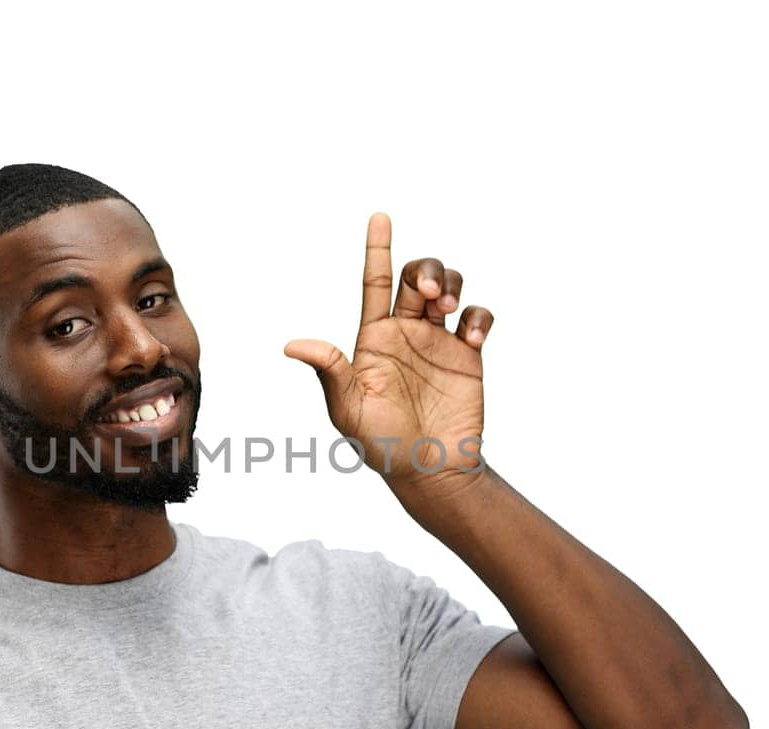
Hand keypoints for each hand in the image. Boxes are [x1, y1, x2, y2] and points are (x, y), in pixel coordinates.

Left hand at [284, 212, 493, 491]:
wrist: (429, 470)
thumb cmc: (382, 444)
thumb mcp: (349, 409)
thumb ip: (329, 371)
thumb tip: (291, 345)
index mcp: (374, 338)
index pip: (374, 283)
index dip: (377, 249)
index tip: (379, 217)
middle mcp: (406, 332)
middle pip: (416, 276)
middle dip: (425, 272)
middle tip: (429, 296)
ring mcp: (438, 342)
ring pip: (448, 287)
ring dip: (450, 286)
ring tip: (448, 312)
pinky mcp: (468, 355)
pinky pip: (477, 316)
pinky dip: (477, 317)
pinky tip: (470, 337)